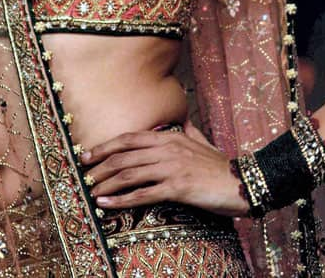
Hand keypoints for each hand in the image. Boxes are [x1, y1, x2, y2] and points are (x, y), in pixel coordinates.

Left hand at [80, 125, 249, 216]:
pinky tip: (108, 205)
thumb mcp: (201, 141)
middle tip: (82, 176)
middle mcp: (166, 149)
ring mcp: (171, 168)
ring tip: (90, 192)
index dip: (106, 146)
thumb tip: (181, 121)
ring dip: (106, 184)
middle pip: (124, 156)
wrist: (242, 182)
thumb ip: (187, 131)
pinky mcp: (177, 188)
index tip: (87, 154)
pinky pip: (143, 194)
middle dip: (99, 166)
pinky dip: (122, 200)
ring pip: (129, 174)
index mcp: (169, 137)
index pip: (129, 138)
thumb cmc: (220, 165)